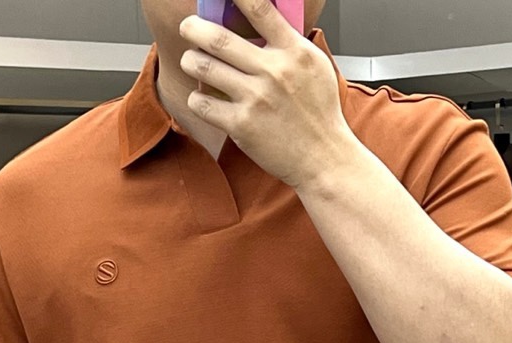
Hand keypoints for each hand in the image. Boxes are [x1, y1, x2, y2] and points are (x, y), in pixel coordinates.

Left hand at [177, 0, 356, 189]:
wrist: (323, 157)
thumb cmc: (320, 115)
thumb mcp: (315, 67)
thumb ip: (290, 43)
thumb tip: (265, 20)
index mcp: (294, 51)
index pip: (260, 9)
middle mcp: (274, 72)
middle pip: (219, 38)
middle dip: (193, 28)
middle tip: (188, 27)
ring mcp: (256, 99)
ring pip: (204, 67)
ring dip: (190, 61)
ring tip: (191, 61)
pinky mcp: (242, 125)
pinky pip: (203, 104)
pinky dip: (196, 98)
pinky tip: (201, 97)